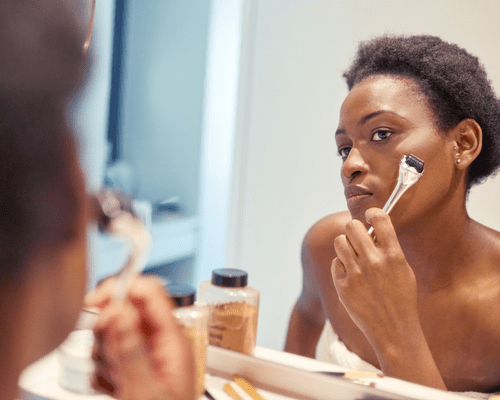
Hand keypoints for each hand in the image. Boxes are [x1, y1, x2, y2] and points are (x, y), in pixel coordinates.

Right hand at [86, 276, 194, 399]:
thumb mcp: (146, 389)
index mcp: (172, 339)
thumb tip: (119, 308)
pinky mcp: (132, 368)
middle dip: (109, 331)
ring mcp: (145, 355)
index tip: (98, 301)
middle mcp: (159, 342)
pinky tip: (114, 388)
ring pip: (112, 333)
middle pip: (125, 310)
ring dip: (105, 356)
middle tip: (110, 356)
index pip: (150, 292)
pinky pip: (107, 355)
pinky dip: (103, 372)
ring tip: (117, 381)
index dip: (123, 288)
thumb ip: (131, 347)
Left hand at [331, 208, 418, 347]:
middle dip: (354, 230)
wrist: (393, 329)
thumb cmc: (401, 297)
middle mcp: (374, 262)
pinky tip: (352, 276)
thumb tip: (372, 228)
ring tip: (353, 256)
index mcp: (393, 255)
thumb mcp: (403, 270)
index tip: (369, 217)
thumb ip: (388, 248)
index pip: (379, 218)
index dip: (372, 213)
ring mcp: (356, 274)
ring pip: (339, 241)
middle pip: (352, 226)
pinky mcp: (343, 285)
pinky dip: (341, 266)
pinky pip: (335, 262)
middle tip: (358, 240)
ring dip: (345, 246)